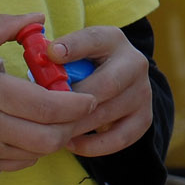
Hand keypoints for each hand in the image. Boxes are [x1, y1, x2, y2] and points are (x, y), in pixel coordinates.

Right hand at [0, 13, 99, 172]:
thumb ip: (6, 27)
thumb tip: (38, 17)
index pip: (48, 106)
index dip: (75, 105)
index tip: (89, 96)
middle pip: (48, 137)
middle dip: (71, 126)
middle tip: (82, 111)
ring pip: (36, 153)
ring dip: (56, 138)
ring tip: (61, 119)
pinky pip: (19, 163)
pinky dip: (35, 149)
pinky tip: (35, 130)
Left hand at [45, 26, 152, 156]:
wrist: (119, 79)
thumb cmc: (83, 64)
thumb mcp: (73, 49)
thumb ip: (55, 54)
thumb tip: (39, 63)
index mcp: (112, 39)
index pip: (93, 39)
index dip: (73, 46)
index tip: (52, 53)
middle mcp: (134, 63)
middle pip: (105, 85)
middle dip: (73, 101)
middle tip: (46, 113)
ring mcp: (143, 92)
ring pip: (108, 114)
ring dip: (77, 126)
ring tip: (52, 131)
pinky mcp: (144, 117)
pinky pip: (119, 138)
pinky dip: (93, 145)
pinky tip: (70, 143)